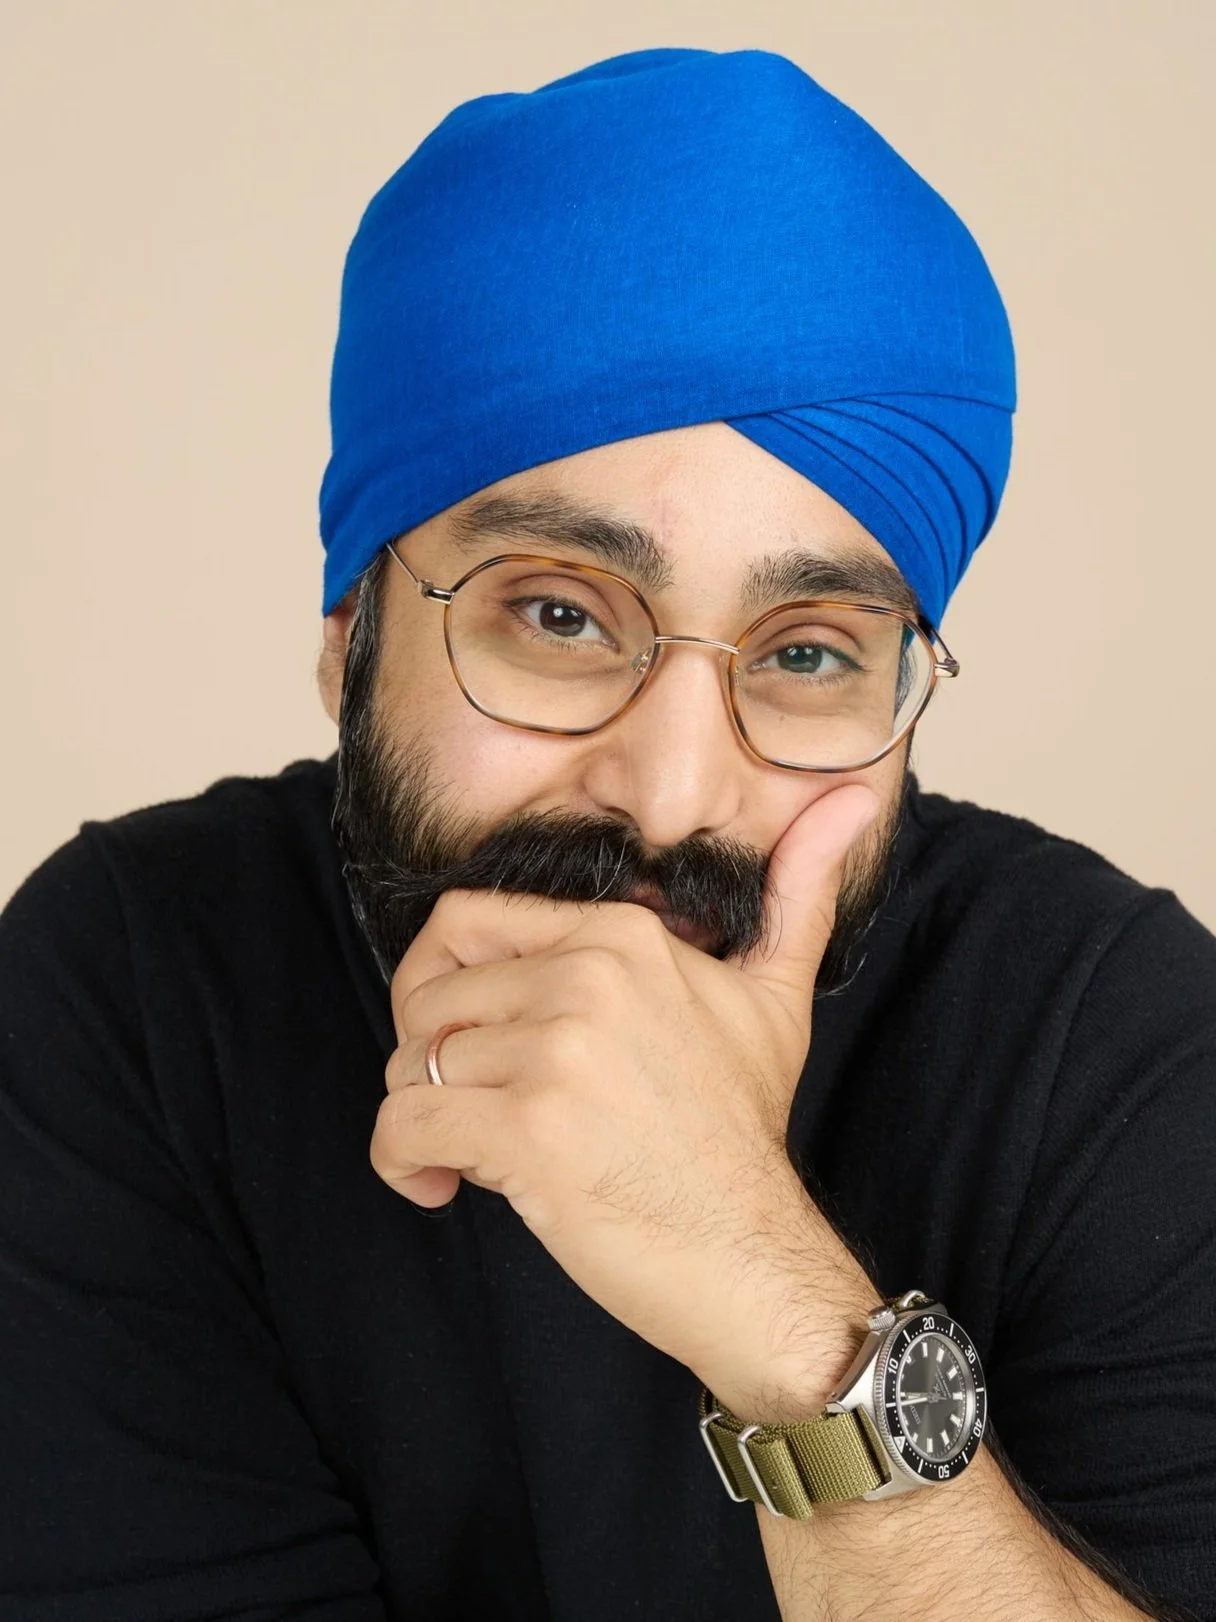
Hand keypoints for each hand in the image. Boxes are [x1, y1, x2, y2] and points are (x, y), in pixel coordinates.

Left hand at [369, 784, 879, 1402]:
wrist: (752, 1256)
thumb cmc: (742, 1134)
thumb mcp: (775, 998)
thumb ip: (797, 895)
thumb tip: (848, 798)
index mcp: (624, 935)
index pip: (463, 921)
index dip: (442, 984)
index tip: (467, 1039)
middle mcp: (588, 976)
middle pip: (427, 994)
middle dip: (424, 1056)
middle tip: (463, 1104)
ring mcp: (558, 1050)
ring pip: (409, 1062)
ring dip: (420, 1116)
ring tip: (470, 1154)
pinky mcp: (526, 1128)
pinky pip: (400, 1127)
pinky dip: (398, 1164)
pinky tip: (441, 1187)